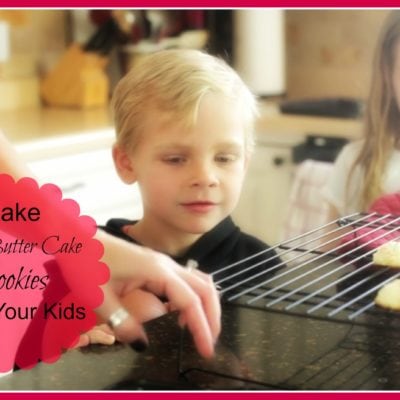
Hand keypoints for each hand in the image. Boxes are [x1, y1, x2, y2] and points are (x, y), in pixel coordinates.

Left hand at [95, 231, 220, 357]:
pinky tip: (182, 312)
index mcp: (157, 271)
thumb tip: (142, 345)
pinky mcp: (158, 265)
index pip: (190, 300)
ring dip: (206, 304)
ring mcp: (163, 263)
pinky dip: (194, 296)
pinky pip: (187, 280)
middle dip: (212, 316)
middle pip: (203, 288)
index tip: (206, 349)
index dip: (201, 326)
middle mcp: (166, 265)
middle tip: (209, 342)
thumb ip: (123, 323)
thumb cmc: (87, 263)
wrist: (79, 239)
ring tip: (202, 328)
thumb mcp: (100, 298)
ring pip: (198, 281)